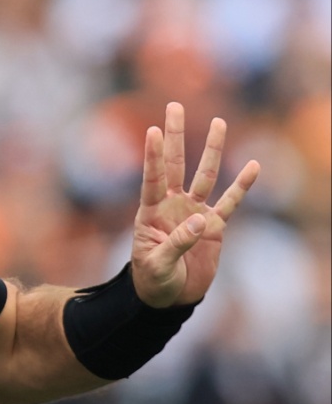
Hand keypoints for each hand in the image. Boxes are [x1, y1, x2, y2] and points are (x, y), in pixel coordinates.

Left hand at [131, 102, 260, 306]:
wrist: (169, 298)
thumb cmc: (153, 281)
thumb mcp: (156, 265)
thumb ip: (176, 243)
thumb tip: (199, 221)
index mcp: (150, 212)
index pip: (152, 178)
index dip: (152, 155)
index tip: (152, 129)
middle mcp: (172, 205)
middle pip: (175, 164)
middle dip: (175, 135)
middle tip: (174, 105)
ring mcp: (194, 212)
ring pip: (205, 175)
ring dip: (211, 149)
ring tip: (218, 122)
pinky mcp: (214, 226)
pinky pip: (230, 202)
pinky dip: (242, 186)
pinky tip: (252, 165)